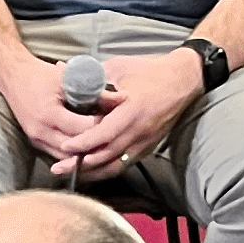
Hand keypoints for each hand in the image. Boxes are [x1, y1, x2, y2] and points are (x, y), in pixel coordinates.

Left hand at [19, 51, 198, 183]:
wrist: (184, 79)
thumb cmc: (151, 70)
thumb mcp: (120, 68)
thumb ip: (93, 77)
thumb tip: (64, 73)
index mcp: (133, 110)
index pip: (104, 134)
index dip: (83, 144)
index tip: (64, 147)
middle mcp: (140, 130)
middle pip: (107, 156)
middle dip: (80, 165)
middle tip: (58, 168)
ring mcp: (146, 141)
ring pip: (116, 165)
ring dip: (93, 172)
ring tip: (71, 174)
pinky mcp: (149, 146)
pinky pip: (125, 163)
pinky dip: (107, 169)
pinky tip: (92, 170)